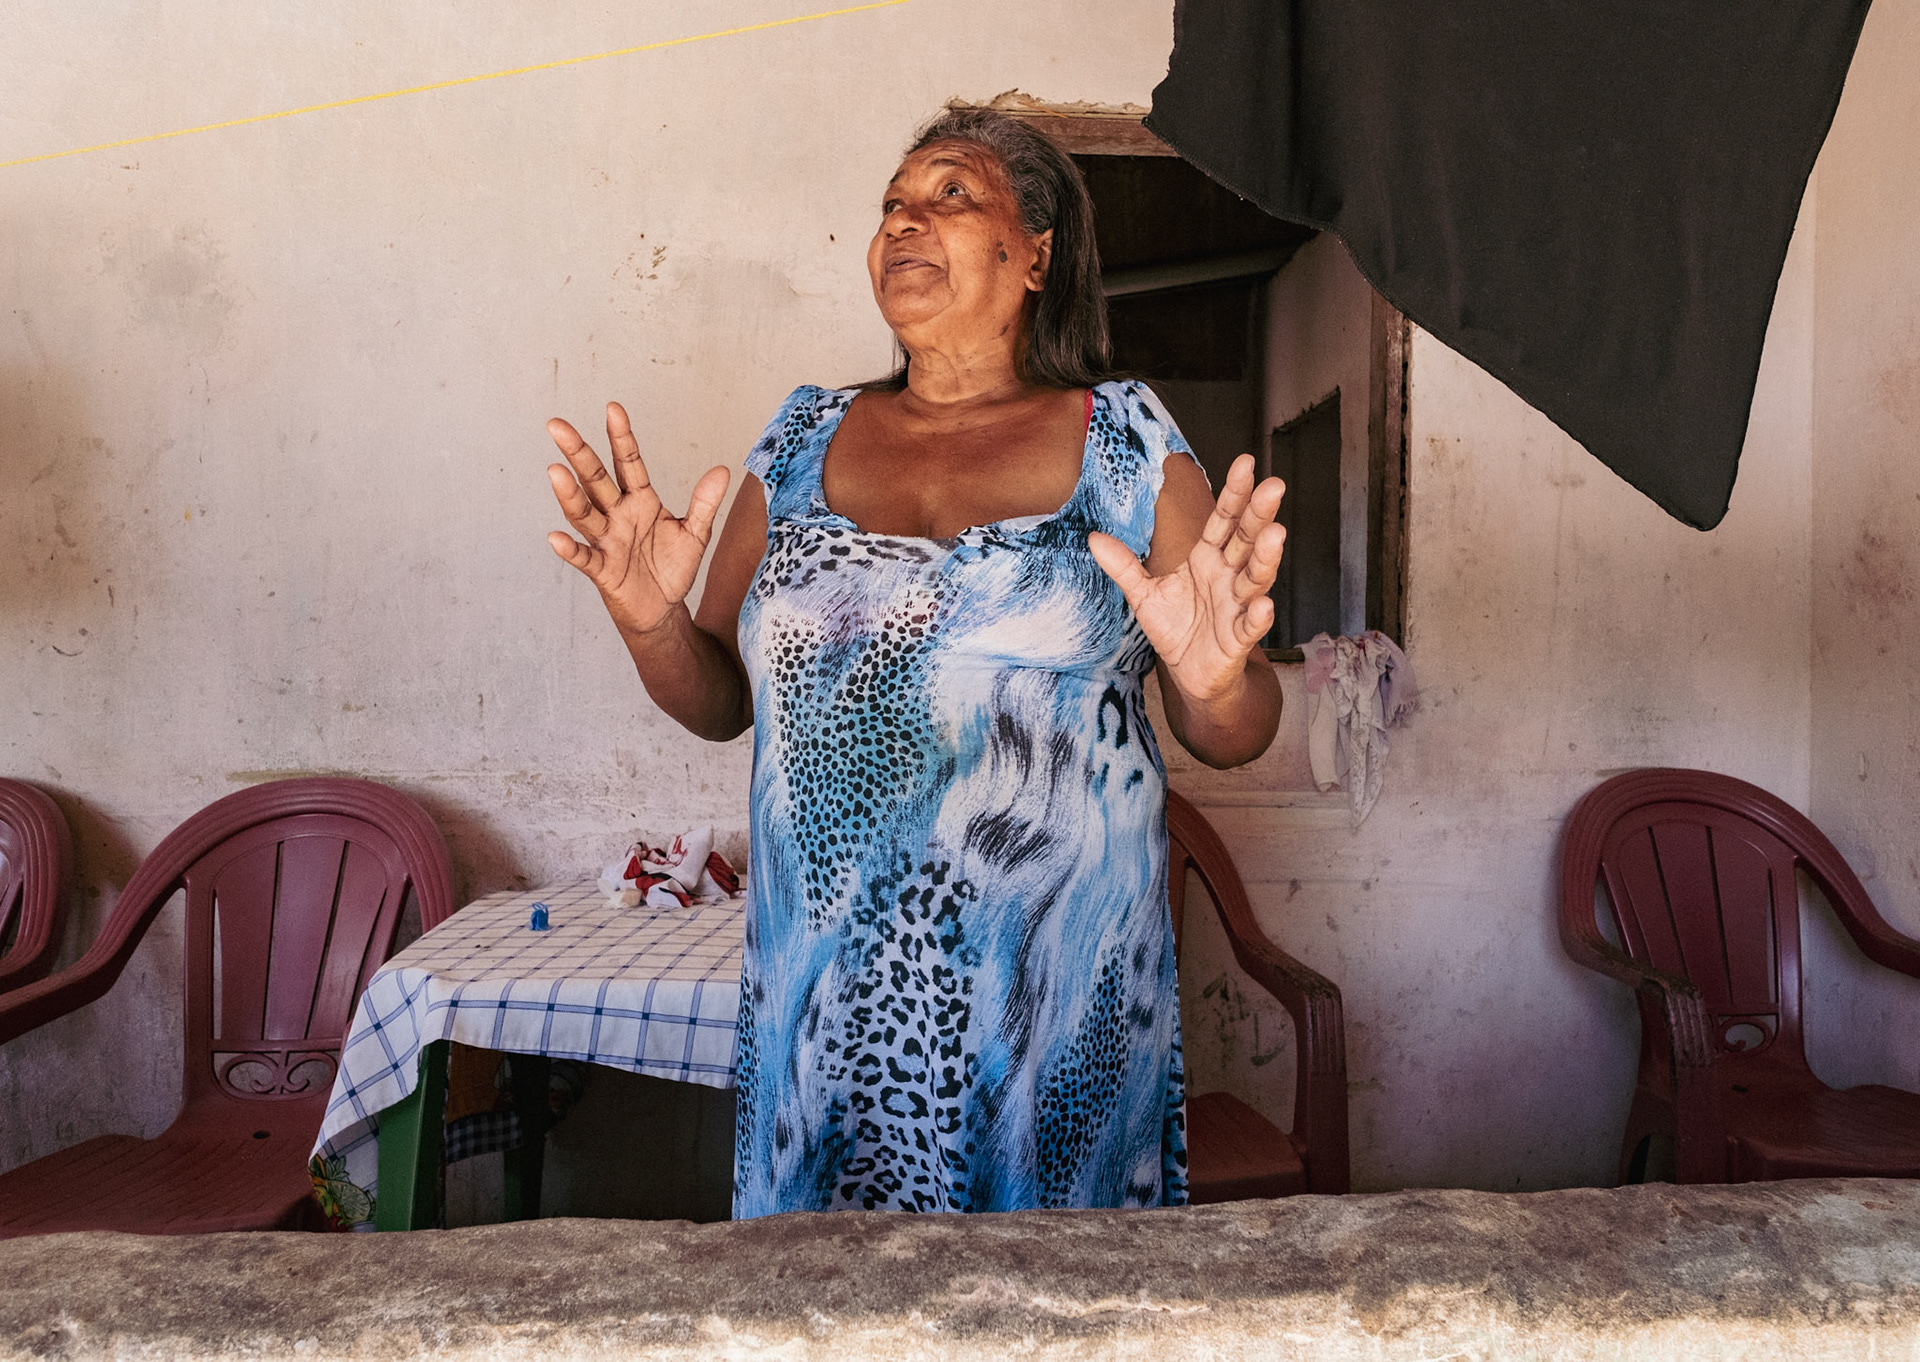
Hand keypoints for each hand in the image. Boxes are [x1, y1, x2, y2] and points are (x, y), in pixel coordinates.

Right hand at [546, 401, 730, 637]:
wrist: (663, 609)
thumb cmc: (672, 567)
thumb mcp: (696, 533)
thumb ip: (705, 503)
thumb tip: (722, 469)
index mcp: (640, 501)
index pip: (628, 463)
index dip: (621, 437)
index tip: (614, 408)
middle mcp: (618, 515)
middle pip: (595, 480)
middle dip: (578, 453)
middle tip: (557, 426)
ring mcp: (607, 541)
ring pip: (585, 514)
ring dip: (569, 495)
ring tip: (556, 471)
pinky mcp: (603, 570)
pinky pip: (584, 558)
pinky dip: (570, 550)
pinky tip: (556, 538)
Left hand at [1088, 454, 1285, 702]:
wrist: (1189, 674)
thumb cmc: (1177, 629)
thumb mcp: (1144, 595)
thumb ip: (1123, 566)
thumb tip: (1093, 538)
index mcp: (1208, 559)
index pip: (1223, 520)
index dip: (1234, 494)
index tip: (1245, 464)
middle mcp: (1228, 577)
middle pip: (1246, 540)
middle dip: (1259, 514)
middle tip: (1273, 486)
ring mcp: (1236, 607)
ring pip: (1255, 578)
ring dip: (1265, 557)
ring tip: (1275, 534)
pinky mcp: (1237, 639)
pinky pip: (1249, 627)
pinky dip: (1257, 617)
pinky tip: (1264, 606)